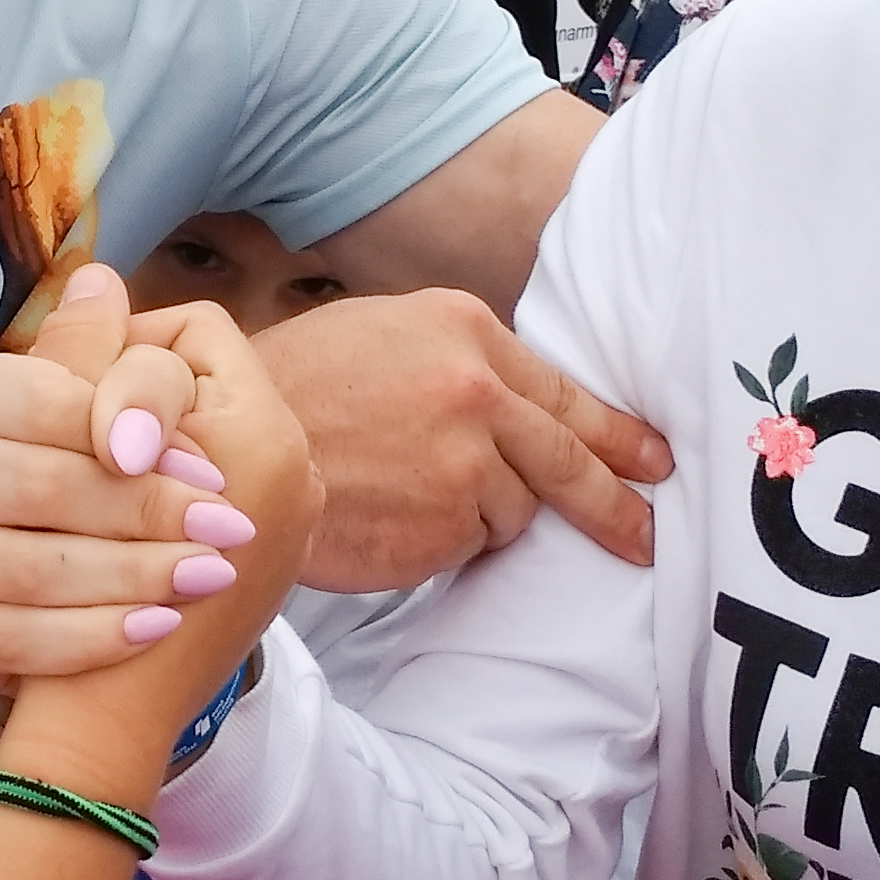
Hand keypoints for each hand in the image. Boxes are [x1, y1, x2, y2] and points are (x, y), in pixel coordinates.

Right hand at [0, 263, 314, 794]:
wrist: (67, 599)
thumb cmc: (108, 480)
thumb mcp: (122, 408)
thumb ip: (115, 357)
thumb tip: (100, 283)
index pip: (50, 404)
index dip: (139, 436)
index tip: (217, 473)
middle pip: (41, 488)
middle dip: (144, 512)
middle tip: (228, 533)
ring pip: (28, 570)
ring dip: (130, 576)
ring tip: (204, 578)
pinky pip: (10, 639)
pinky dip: (90, 637)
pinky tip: (154, 628)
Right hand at [264, 287, 666, 587]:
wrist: (226, 444)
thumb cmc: (293, 386)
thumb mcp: (386, 334)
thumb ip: (462, 363)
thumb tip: (521, 409)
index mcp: (468, 333)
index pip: (564, 394)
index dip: (616, 435)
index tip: (653, 461)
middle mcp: (477, 394)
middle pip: (570, 461)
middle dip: (614, 503)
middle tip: (644, 533)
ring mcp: (463, 466)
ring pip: (513, 511)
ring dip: (479, 514)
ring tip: (408, 495)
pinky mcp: (443, 529)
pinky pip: (469, 546)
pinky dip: (441, 542)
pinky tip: (394, 520)